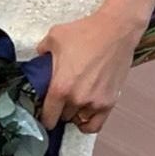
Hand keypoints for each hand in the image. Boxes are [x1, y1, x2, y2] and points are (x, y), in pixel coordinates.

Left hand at [34, 6, 144, 133]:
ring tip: (74, 101)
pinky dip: (87, 122)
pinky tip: (84, 113)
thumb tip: (39, 57)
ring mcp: (94, 103)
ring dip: (74, 113)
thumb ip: (42, 50)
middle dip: (60, 109)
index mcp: (61, 86)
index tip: (44, 112)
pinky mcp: (109, 102)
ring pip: (78, 120)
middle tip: (61, 97)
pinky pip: (95, 125)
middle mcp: (77, 99)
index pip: (48, 116)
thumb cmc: (87, 32)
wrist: (115, 30)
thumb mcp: (55, 36)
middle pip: (63, 117)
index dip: (43, 116)